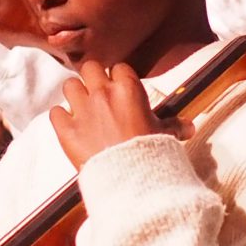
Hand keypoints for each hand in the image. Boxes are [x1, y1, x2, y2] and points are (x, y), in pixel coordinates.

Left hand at [50, 62, 167, 167]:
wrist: (130, 178)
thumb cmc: (151, 153)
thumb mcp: (165, 136)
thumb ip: (174, 126)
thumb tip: (190, 127)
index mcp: (128, 89)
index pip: (119, 67)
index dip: (118, 78)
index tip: (120, 89)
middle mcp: (103, 93)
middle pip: (89, 67)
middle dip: (92, 78)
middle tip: (97, 93)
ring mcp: (82, 110)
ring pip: (69, 85)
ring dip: (74, 94)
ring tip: (81, 107)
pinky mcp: (66, 129)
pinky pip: (55, 112)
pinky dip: (60, 118)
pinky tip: (69, 126)